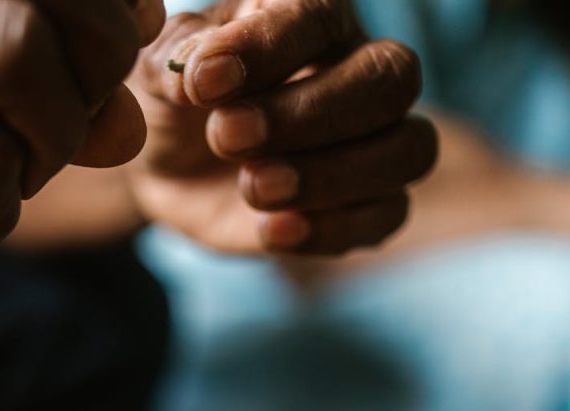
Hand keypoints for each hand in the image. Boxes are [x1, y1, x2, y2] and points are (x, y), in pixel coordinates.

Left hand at [127, 0, 436, 254]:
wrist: (171, 170)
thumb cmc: (175, 99)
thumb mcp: (159, 71)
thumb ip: (178, 61)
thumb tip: (201, 70)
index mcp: (311, 17)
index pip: (317, 16)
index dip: (266, 49)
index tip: (204, 83)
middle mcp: (360, 70)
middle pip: (390, 78)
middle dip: (310, 114)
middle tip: (227, 138)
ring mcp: (376, 140)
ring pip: (410, 149)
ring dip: (332, 175)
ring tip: (253, 187)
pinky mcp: (369, 205)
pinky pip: (386, 216)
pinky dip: (330, 228)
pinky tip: (270, 230)